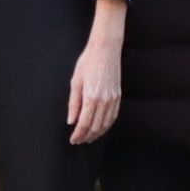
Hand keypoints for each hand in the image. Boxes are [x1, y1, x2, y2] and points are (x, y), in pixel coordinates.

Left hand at [66, 23, 125, 145]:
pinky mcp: (118, 96)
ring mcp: (113, 99)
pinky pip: (113, 116)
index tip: (73, 140)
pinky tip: (100, 128)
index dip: (78, 134)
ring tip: (88, 137)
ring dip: (97, 134)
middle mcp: (104, 100)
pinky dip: (106, 125)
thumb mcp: (75, 81)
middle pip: (95, 127)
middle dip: (86, 136)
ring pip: (106, 124)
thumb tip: (71, 121)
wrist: (106, 50)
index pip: (84, 123)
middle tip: (79, 141)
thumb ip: (73, 103)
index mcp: (91, 97)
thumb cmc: (88, 62)